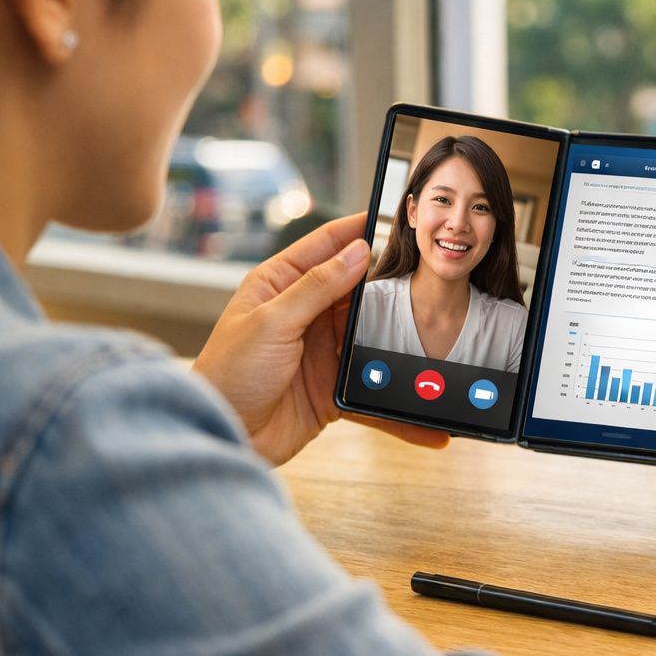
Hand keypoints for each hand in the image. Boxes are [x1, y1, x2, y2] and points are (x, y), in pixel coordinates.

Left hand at [193, 213, 448, 466]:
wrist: (226, 438)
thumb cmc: (228, 375)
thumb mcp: (272, 322)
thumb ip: (317, 286)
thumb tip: (357, 252)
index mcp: (279, 285)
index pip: (323, 246)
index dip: (355, 230)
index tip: (388, 216)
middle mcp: (302, 312)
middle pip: (354, 287)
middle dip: (386, 281)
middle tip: (423, 271)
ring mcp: (321, 348)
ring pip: (368, 330)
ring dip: (393, 332)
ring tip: (428, 326)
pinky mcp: (333, 385)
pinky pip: (371, 382)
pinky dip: (391, 391)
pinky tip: (417, 398)